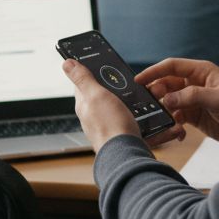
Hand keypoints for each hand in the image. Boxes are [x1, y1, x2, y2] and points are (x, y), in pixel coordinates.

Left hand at [61, 59, 182, 151]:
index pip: (84, 83)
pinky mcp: (123, 135)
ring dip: (134, 102)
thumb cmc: (110, 126)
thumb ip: (82, 78)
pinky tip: (153, 114)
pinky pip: (136, 123)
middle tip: (130, 81)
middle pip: (105, 95)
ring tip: (148, 96)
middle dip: (117, 87)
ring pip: (123, 109)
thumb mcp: (96, 95)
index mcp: (85, 105)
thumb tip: (66, 63)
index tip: (101, 63)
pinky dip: (145, 118)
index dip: (91, 72)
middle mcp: (95, 117)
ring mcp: (110, 126)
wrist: (126, 156)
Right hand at [136, 58, 218, 146]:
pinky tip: (176, 131)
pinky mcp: (192, 114)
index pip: (172, 66)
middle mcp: (194, 83)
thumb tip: (167, 99)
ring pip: (168, 100)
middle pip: (166, 83)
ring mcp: (192, 98)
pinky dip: (171, 122)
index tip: (138, 80)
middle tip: (148, 103)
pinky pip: (175, 115)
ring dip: (162, 108)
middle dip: (156, 92)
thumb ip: (193, 97)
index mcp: (201, 71)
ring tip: (161, 118)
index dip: (154, 71)